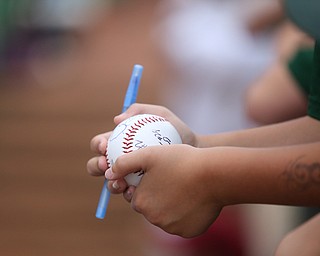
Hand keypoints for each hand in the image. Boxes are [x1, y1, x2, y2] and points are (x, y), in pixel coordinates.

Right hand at [87, 103, 197, 187]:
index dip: (98, 145)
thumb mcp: (159, 114)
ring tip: (119, 183)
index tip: (105, 146)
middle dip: (96, 166)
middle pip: (98, 165)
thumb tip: (117, 120)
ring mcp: (129, 176)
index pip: (100, 144)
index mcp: (119, 142)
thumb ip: (139, 110)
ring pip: (110, 183)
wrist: (192, 149)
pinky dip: (126, 194)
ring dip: (110, 184)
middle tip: (106, 165)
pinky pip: (128, 194)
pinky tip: (132, 192)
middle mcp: (121, 160)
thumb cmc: (175, 129)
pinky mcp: (140, 188)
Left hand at [105, 145, 222, 237]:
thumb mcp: (149, 154)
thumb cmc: (181, 161)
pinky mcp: (188, 231)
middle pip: (150, 207)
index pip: (136, 195)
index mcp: (141, 201)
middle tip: (171, 179)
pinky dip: (185, 213)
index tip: (157, 175)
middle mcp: (153, 219)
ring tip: (183, 187)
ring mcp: (172, 227)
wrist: (214, 175)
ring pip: (166, 215)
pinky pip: (182, 222)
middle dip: (157, 195)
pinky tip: (193, 198)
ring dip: (171, 204)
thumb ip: (125, 162)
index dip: (145, 184)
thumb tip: (108, 173)